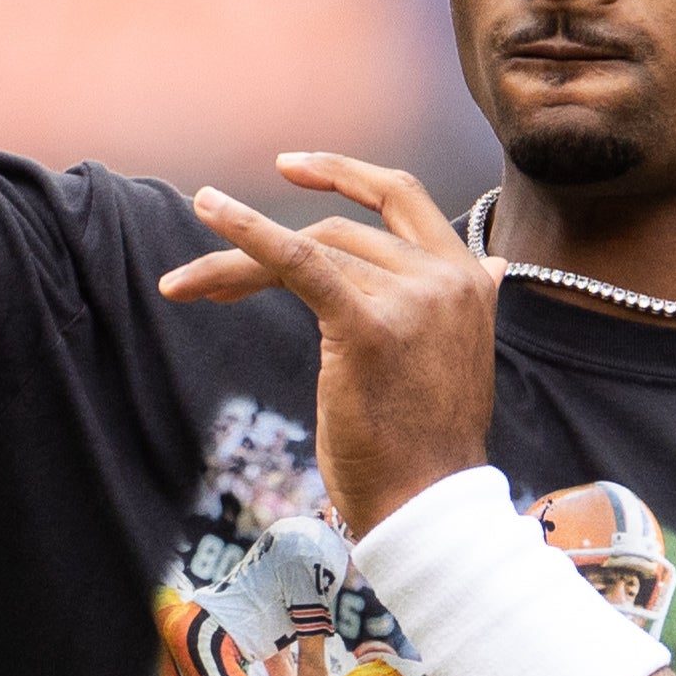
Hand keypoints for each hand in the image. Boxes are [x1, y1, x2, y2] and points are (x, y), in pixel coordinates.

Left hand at [157, 151, 499, 536]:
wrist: (428, 508)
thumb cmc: (425, 445)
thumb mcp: (456, 355)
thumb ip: (457, 304)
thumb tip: (489, 265)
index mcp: (468, 278)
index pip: (403, 197)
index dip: (344, 174)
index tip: (289, 167)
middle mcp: (447, 277)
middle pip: (337, 232)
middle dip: (264, 246)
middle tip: (208, 280)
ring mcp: (412, 297)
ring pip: (308, 251)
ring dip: (236, 266)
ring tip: (186, 286)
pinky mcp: (369, 325)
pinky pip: (298, 262)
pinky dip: (248, 232)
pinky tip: (209, 212)